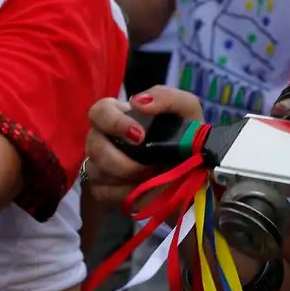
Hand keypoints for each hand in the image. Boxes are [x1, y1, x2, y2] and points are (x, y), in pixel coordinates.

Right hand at [83, 86, 201, 207]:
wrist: (196, 174)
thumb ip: (167, 97)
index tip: (140, 136)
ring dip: (125, 178)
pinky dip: (123, 193)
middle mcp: (104, 138)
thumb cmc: (184, 137)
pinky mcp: (102, 188)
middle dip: (118, 160)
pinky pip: (101, 191)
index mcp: (120, 115)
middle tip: (146, 167)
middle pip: (93, 145)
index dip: (114, 123)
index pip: (99, 111)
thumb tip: (138, 102)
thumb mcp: (186, 110)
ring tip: (150, 177)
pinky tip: (141, 190)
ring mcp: (100, 164)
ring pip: (96, 170)